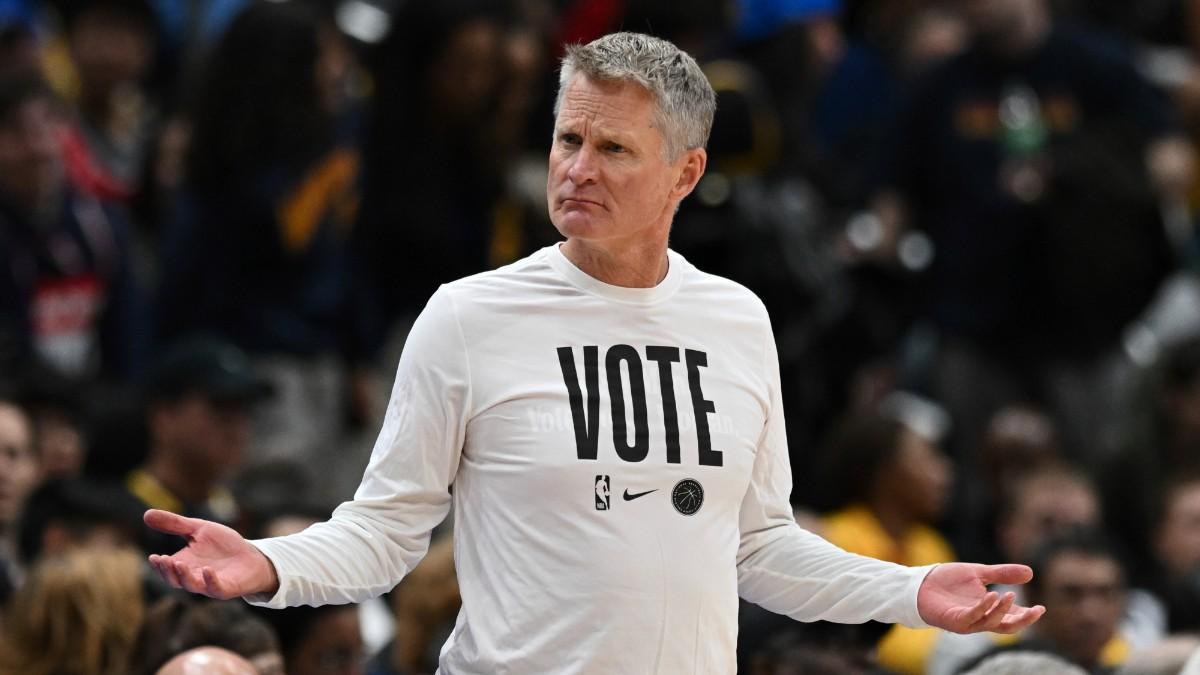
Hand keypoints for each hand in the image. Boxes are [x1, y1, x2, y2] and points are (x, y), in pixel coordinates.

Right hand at [144, 509, 279, 599]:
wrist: (252, 557)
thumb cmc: (224, 545)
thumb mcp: (199, 529)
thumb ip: (175, 524)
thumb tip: (146, 514)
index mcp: (185, 564)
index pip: (167, 569)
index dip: (159, 565)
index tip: (153, 557)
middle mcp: (194, 577)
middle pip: (175, 580)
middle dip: (167, 571)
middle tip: (163, 560)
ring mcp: (210, 584)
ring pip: (192, 586)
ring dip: (184, 576)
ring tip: (179, 563)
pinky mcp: (227, 588)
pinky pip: (216, 588)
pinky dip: (210, 581)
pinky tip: (206, 569)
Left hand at [917, 563, 1044, 633]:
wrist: (920, 582)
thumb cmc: (948, 580)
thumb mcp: (979, 573)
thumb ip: (1002, 573)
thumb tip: (1031, 572)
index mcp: (988, 609)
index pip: (1013, 616)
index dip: (1028, 615)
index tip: (1041, 608)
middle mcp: (980, 619)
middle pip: (1007, 626)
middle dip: (1023, 620)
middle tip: (1037, 611)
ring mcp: (968, 622)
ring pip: (992, 624)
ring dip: (1003, 611)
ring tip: (1010, 594)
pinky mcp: (954, 620)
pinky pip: (972, 617)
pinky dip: (984, 608)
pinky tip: (992, 595)